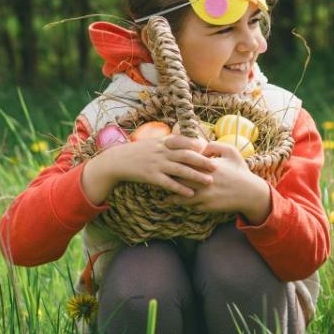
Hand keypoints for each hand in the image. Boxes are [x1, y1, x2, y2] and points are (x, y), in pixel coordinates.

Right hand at [81, 134, 212, 204]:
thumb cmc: (140, 152)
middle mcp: (162, 152)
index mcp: (164, 142)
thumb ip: (172, 142)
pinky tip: (190, 194)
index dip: (198, 145)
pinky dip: (179, 188)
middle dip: (202, 161)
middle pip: (186, 156)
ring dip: (196, 176)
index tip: (211, 149)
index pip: (184, 142)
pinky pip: (168, 183)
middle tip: (216, 166)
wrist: (117, 160)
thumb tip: (190, 140)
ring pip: (180, 170)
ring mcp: (156, 164)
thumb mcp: (155, 142)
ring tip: (209, 181)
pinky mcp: (151, 176)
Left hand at [168, 141, 271, 222]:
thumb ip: (215, 145)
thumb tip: (200, 144)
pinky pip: (189, 204)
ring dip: (171, 193)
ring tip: (162, 194)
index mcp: (207, 165)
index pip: (184, 161)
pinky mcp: (205, 206)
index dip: (173, 160)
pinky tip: (176, 201)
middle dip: (168, 177)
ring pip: (180, 194)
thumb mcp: (231, 153)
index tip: (166, 159)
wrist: (250, 194)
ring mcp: (204, 194)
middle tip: (159, 176)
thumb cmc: (240, 171)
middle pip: (179, 177)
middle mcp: (203, 180)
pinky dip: (183, 202)